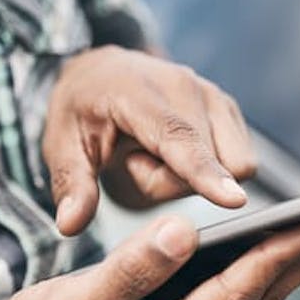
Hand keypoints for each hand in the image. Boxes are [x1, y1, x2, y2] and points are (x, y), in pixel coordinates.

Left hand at [43, 46, 256, 234]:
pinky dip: (210, 166)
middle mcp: (186, 86)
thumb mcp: (62, 147)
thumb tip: (70, 224)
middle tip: (137, 163)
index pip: (180, 139)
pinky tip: (176, 152)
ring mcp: (213, 94)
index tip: (234, 201)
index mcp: (140, 93)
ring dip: (195, 176)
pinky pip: (237, 160)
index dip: (206, 172)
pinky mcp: (228, 107)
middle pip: (208, 166)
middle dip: (175, 182)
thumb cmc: (83, 112)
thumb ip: (71, 186)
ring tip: (157, 156)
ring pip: (229, 165)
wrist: (103, 74)